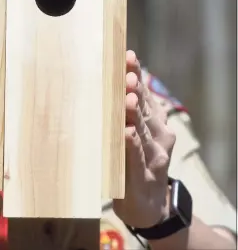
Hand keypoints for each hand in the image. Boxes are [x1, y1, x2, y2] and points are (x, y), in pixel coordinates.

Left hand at [113, 51, 175, 228]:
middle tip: (127, 71)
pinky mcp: (143, 177)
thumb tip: (103, 84)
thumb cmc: (135, 162)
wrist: (149, 206)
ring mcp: (155, 157)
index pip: (145, 94)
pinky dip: (132, 146)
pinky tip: (127, 134)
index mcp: (155, 123)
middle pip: (145, 108)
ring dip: (135, 114)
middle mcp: (159, 136)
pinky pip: (136, 159)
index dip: (137, 74)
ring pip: (143, 131)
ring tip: (127, 97)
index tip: (127, 56)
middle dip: (135, 89)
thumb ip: (124, 111)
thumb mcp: (134, 134)